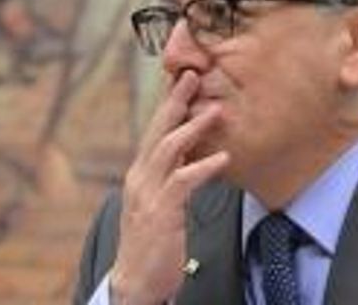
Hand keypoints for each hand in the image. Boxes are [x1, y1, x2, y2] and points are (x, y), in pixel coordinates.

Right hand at [109, 70, 229, 304]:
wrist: (134, 283)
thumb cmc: (151, 244)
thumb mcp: (159, 203)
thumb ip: (171, 177)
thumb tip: (191, 155)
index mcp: (141, 173)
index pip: (155, 131)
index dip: (168, 104)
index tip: (182, 81)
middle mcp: (140, 177)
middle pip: (157, 130)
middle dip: (175, 100)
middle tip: (192, 75)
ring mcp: (147, 193)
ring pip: (168, 148)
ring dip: (193, 127)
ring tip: (216, 111)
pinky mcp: (161, 211)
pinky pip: (183, 181)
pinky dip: (204, 167)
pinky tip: (223, 158)